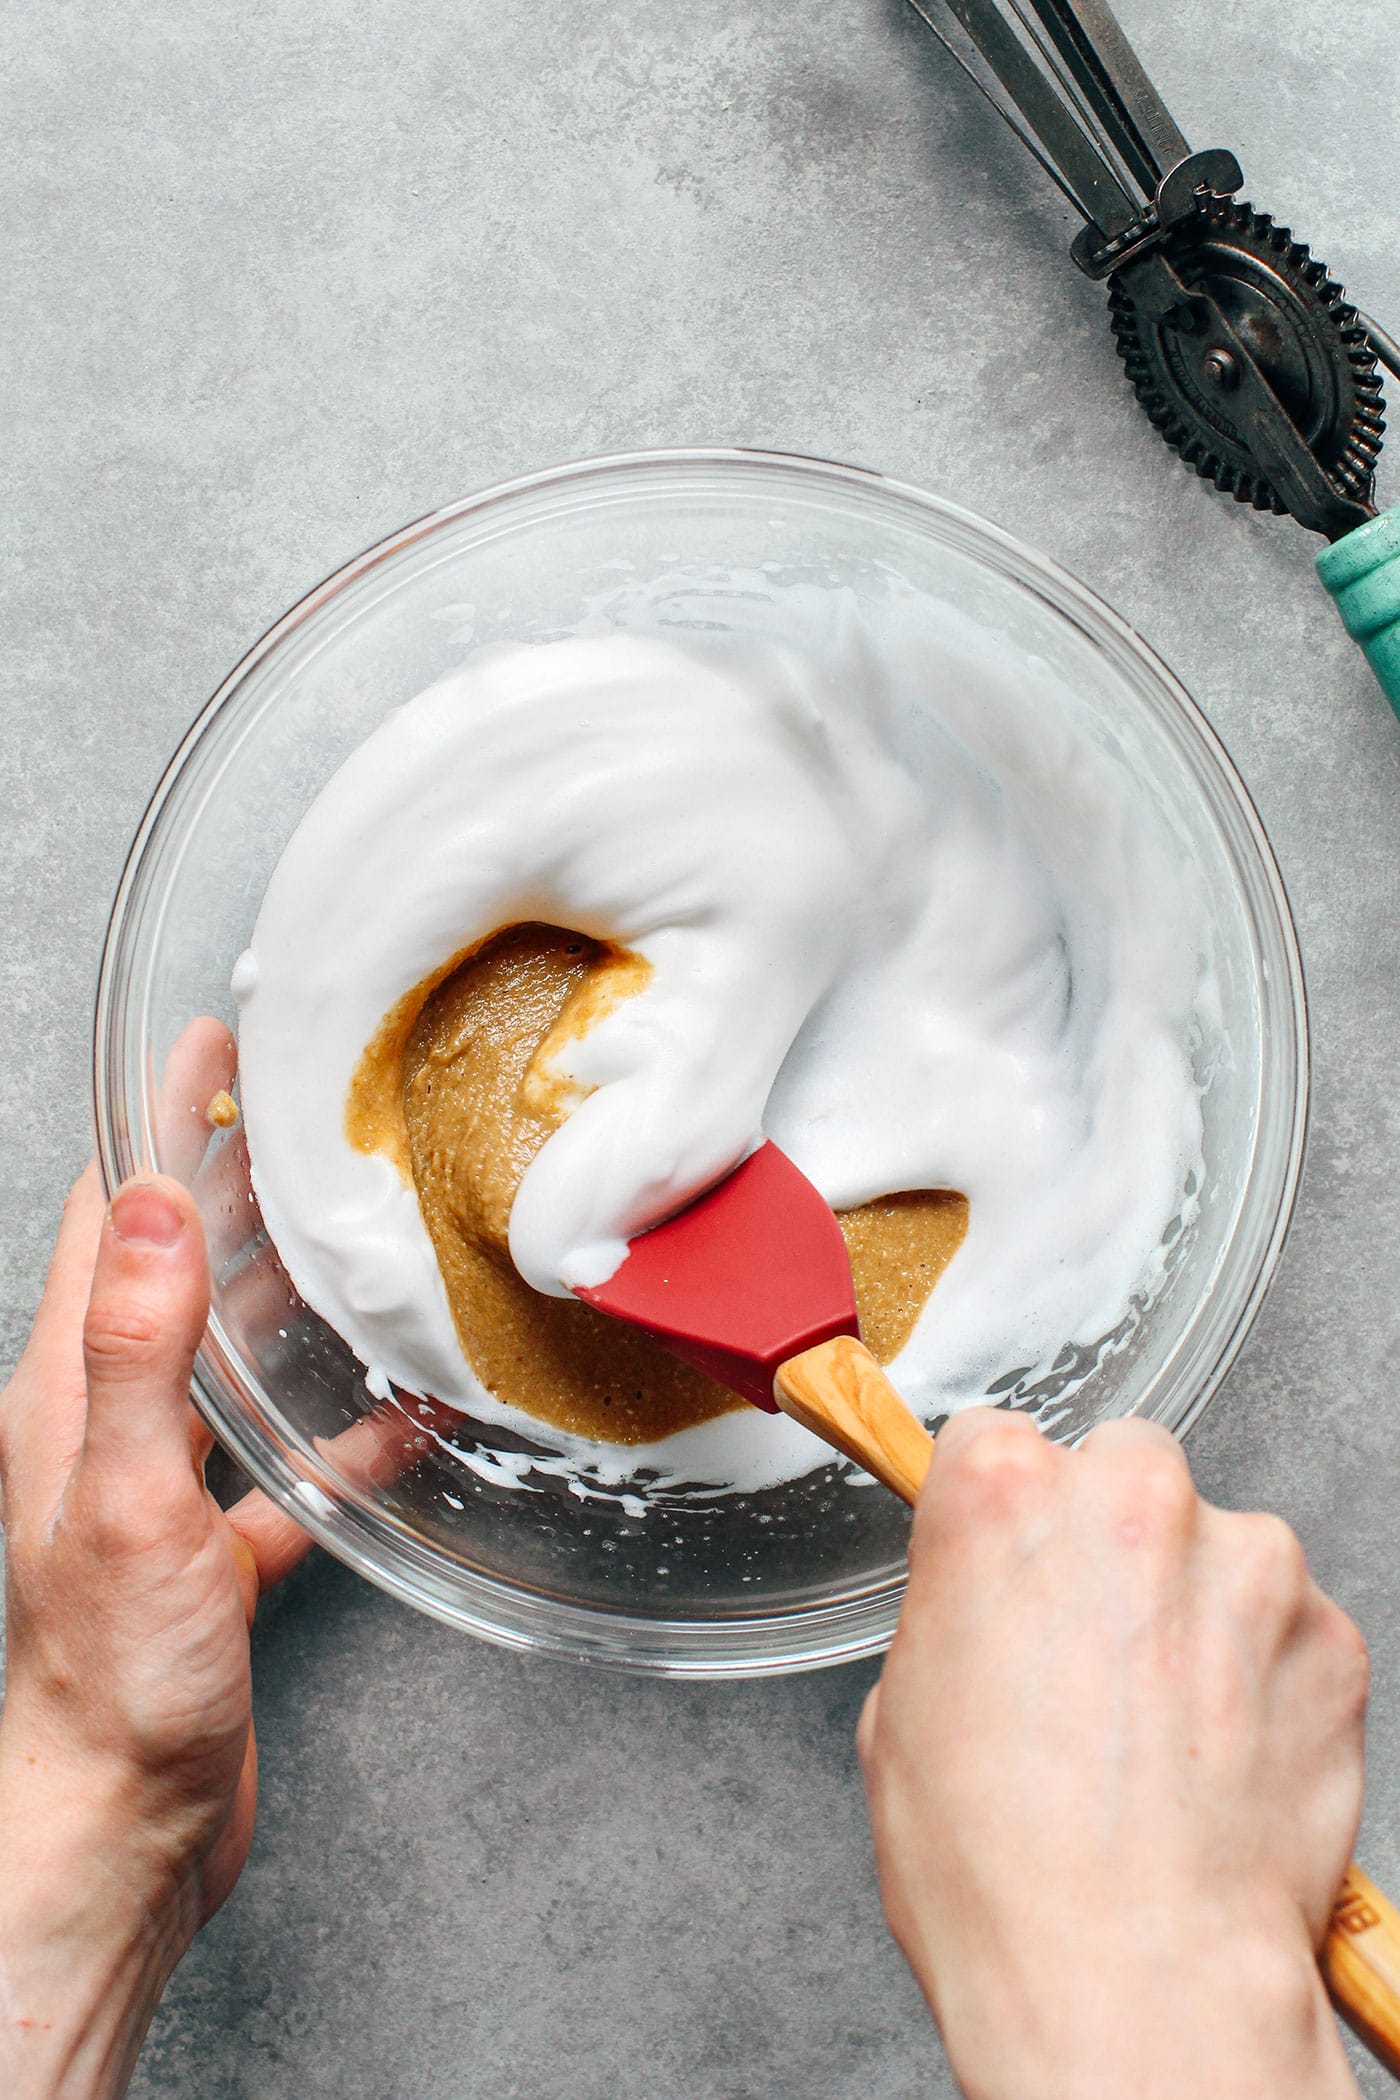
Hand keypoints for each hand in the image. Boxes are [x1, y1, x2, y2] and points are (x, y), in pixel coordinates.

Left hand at [0, 1161, 312, 2099]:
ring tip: (357, 1235)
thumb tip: (158, 1203)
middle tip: (304, 1116)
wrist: (121, 1827)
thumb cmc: (111, 1680)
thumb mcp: (124, 1498)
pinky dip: (337, 1430)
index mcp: (69, 1394)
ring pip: (230, 1361)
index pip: (112, 1222)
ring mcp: (159, 1488)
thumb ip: (139, 1349)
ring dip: (286, 1295)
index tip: (205, 1046)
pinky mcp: (213, 1551)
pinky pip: (282, 1464)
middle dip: (232, 1185)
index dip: (155, 1126)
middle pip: (177, 1274)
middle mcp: (107, 1427)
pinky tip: (400, 1413)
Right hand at [858, 1409, 1367, 2099]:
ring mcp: (1247, 1562)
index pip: (995, 1442)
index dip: (1001, 1514)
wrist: (1136, 1981)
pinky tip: (1221, 1760)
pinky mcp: (1331, 1636)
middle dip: (1110, 1541)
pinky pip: (1289, 1628)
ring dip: (1195, 1610)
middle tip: (1090, 1653)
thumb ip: (956, 1616)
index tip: (1011, 1562)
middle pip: (1121, 1467)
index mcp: (1004, 1495)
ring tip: (1162, 1730)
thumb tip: (986, 1613)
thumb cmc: (1003, 1869)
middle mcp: (1131, 1498)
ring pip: (1218, 1548)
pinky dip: (1264, 1677)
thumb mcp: (901, 1714)